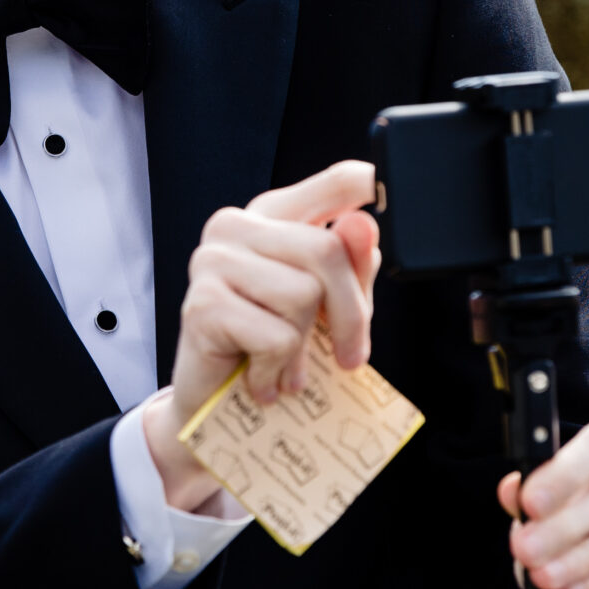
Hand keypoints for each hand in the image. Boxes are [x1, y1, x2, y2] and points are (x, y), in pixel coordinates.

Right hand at [139, 160, 381, 510]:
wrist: (212, 406)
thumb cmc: (273, 349)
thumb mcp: (328, 308)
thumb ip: (350, 266)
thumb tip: (363, 225)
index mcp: (274, 215)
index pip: (337, 181)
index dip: (369, 182)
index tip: (387, 186)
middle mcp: (237, 225)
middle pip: (328, 251)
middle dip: (350, 315)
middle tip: (348, 356)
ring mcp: (212, 261)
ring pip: (303, 295)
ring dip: (304, 349)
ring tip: (285, 366)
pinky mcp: (201, 305)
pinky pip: (277, 337)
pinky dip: (278, 370)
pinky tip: (261, 379)